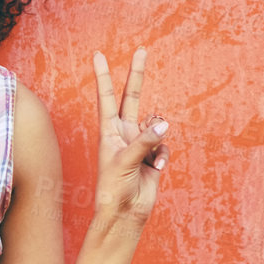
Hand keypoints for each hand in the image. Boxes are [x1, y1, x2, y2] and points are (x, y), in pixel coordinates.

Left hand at [91, 47, 170, 223]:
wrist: (125, 213)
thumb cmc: (114, 188)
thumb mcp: (125, 161)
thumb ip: (144, 141)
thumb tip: (164, 123)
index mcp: (108, 131)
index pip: (106, 97)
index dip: (104, 76)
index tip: (98, 55)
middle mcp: (124, 133)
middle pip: (133, 97)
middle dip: (138, 75)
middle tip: (141, 50)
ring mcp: (140, 143)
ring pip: (157, 126)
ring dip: (157, 139)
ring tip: (148, 160)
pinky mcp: (154, 156)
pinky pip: (165, 147)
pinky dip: (163, 157)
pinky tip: (155, 170)